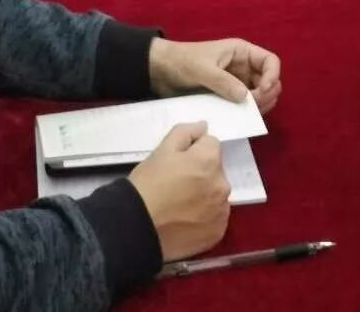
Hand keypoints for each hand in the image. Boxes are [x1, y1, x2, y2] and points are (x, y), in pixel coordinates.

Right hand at [128, 123, 229, 262]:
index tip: (178, 162)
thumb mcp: (162, 150)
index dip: (193, 150)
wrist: (137, 228)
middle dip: (201, 171)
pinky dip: (205, 216)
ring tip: (180, 204)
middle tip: (177, 183)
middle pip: (215, 169)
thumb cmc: (148, 184)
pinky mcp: (217, 233)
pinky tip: (186, 220)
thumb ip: (186, 132)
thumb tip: (203, 126)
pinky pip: (216, 216)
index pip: (211, 144)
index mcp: (209, 160)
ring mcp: (221, 211)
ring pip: (216, 193)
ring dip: (205, 194)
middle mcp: (222, 184)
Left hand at [149, 37, 281, 113]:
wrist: (161, 71)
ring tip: (248, 115)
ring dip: (259, 106)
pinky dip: (247, 113)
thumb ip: (224, 82)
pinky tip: (242, 119)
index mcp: (241, 52)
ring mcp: (237, 83)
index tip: (262, 91)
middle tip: (252, 108)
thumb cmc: (182, 61)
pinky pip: (244, 105)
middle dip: (266, 94)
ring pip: (259, 96)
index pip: (270, 61)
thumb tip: (246, 97)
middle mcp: (243, 67)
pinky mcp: (228, 97)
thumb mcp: (202, 69)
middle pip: (268, 81)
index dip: (272, 76)